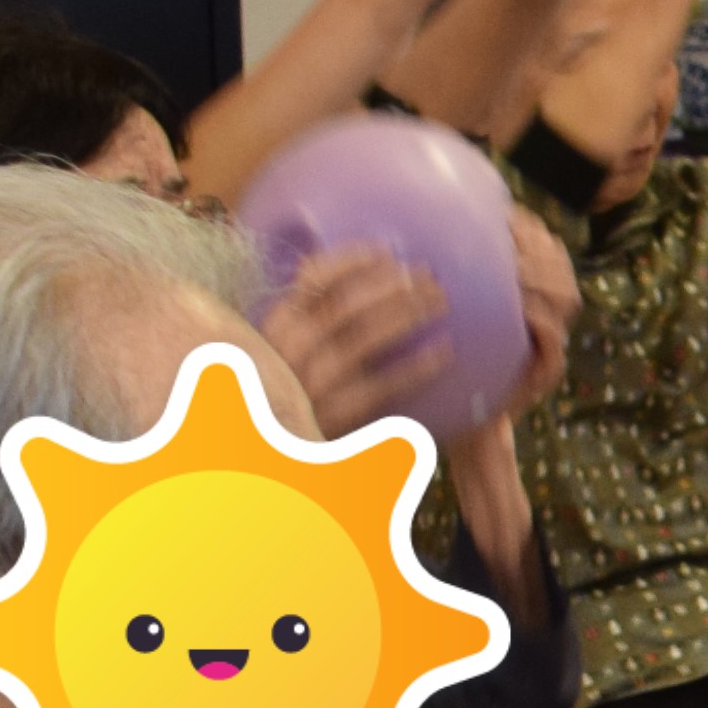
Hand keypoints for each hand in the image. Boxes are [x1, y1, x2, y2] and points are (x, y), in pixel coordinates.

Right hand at [254, 244, 463, 439]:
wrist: (265, 456)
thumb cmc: (282, 392)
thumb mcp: (278, 350)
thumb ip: (303, 318)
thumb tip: (341, 276)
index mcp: (271, 325)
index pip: (312, 279)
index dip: (353, 260)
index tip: (389, 251)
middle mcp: (286, 350)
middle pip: (346, 304)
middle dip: (393, 284)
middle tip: (429, 275)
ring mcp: (307, 385)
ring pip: (364, 338)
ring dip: (408, 313)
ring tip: (440, 302)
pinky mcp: (331, 419)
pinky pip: (380, 386)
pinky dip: (415, 367)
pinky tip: (443, 353)